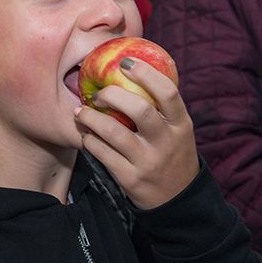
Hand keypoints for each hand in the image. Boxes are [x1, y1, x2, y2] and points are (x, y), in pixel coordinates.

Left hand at [74, 57, 198, 208]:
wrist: (177, 200)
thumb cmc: (172, 154)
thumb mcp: (178, 131)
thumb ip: (162, 108)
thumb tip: (133, 70)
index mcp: (181, 125)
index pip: (168, 93)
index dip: (146, 73)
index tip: (125, 62)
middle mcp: (166, 142)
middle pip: (140, 110)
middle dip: (112, 95)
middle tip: (98, 93)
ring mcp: (148, 162)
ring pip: (114, 133)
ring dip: (91, 118)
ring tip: (80, 112)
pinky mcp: (130, 179)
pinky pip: (103, 154)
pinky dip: (90, 141)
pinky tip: (86, 135)